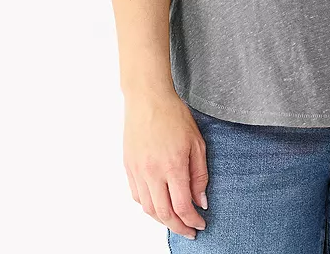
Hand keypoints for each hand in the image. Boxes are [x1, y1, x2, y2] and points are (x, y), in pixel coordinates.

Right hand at [123, 90, 208, 240]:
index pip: (183, 206)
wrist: (148, 98)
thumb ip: (200, 175)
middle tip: (189, 231)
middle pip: (164, 214)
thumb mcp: (196, 142)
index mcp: (173, 166)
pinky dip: (148, 206)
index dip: (193, 220)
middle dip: (178, 227)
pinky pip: (137, 196)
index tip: (201, 224)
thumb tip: (200, 201)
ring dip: (163, 220)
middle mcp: (152, 172)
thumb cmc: (174, 115)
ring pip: (148, 208)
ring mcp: (138, 171)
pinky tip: (159, 204)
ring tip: (175, 221)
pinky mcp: (128, 167)